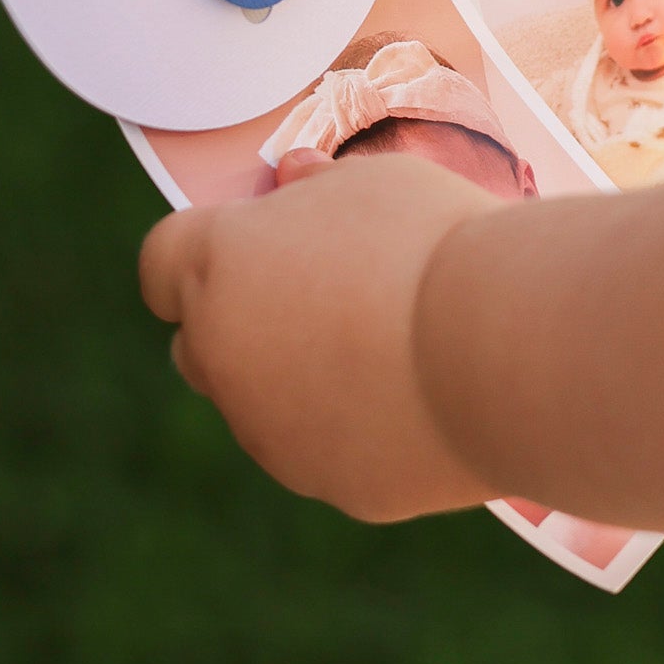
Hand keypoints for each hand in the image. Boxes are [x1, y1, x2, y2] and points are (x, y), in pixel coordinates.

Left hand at [139, 155, 500, 523]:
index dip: (201, 251)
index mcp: (218, 264)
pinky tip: (423, 395)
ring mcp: (269, 431)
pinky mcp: (328, 484)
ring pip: (262, 405)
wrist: (502, 347)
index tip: (252, 244)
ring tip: (393, 343)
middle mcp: (222, 354)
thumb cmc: (433, 241)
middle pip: (199, 344)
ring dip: (300, 378)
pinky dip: (357, 428)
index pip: (161, 262)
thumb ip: (317, 185)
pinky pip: (328, 450)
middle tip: (320, 294)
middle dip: (240, 323)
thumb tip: (292, 179)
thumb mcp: (375, 182)